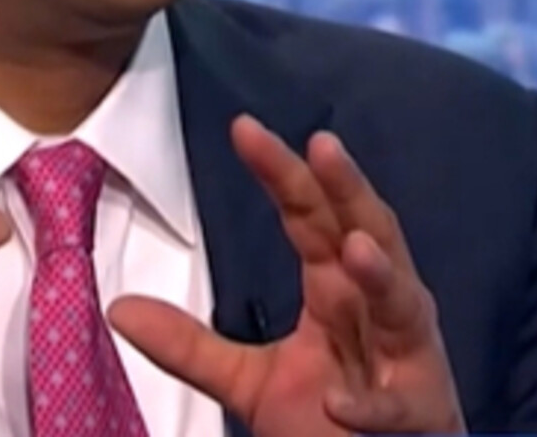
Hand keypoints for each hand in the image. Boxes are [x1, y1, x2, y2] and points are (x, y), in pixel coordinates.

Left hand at [110, 116, 465, 435]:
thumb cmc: (331, 421)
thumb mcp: (250, 382)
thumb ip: (191, 346)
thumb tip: (118, 307)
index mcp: (337, 289)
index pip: (310, 217)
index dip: (283, 173)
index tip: (244, 129)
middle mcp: (379, 307)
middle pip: (368, 234)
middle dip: (348, 191)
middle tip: (322, 145)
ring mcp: (408, 357)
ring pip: (401, 305)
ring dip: (381, 278)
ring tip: (353, 247)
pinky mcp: (419, 413)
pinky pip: (394, 406)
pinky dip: (371, 404)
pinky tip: (338, 402)